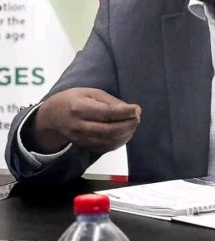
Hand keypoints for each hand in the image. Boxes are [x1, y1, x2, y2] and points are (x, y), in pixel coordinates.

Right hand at [25, 88, 140, 153]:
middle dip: (127, 125)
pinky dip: (118, 142)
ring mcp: (81, 139)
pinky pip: (105, 148)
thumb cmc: (73, 99)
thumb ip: (109, 101)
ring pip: (108, 141)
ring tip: (133, 125)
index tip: (137, 109)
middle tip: (138, 118)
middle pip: (108, 130)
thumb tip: (129, 109)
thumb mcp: (89, 92)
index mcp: (80, 108)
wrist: (52, 117)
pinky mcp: (84, 146)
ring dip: (125, 134)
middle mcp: (80, 126)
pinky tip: (125, 134)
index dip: (124, 112)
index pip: (106, 113)